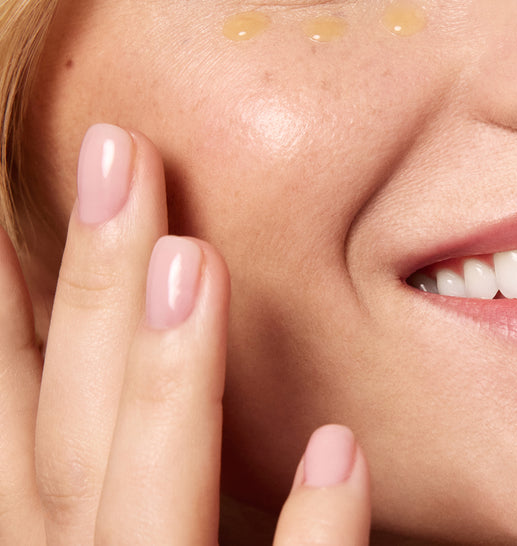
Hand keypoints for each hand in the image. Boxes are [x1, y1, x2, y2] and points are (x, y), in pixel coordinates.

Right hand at [0, 123, 369, 543]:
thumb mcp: (133, 529)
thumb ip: (131, 460)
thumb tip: (146, 318)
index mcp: (66, 540)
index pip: (26, 419)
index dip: (7, 317)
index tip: (6, 217)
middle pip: (76, 430)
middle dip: (93, 285)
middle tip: (117, 151)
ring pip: (150, 504)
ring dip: (168, 385)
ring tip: (192, 257)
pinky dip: (309, 531)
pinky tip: (340, 445)